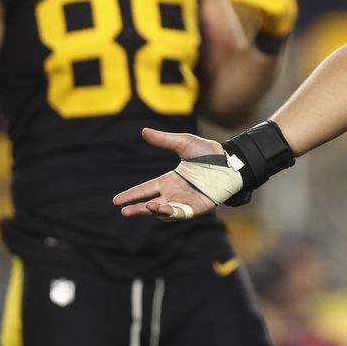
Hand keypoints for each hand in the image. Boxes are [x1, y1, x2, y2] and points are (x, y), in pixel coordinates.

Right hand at [113, 128, 227, 219]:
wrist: (229, 161)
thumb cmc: (209, 152)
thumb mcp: (183, 143)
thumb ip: (164, 140)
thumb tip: (144, 131)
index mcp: (169, 180)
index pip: (145, 189)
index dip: (131, 195)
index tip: (117, 201)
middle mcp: (174, 193)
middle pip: (151, 205)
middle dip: (137, 209)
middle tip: (124, 211)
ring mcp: (185, 202)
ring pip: (164, 212)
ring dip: (153, 211)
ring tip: (146, 207)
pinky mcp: (197, 208)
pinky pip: (180, 214)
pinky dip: (170, 213)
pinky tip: (160, 208)